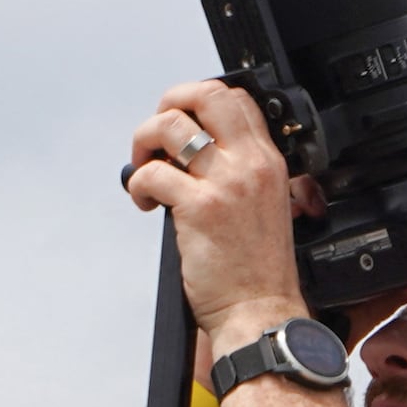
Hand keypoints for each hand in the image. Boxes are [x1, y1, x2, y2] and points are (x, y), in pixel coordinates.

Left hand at [120, 84, 307, 353]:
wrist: (260, 311)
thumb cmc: (258, 270)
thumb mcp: (265, 206)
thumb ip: (240, 173)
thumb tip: (192, 151)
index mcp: (269, 162)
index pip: (237, 99)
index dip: (200, 100)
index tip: (184, 120)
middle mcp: (250, 165)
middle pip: (206, 96)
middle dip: (171, 103)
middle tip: (159, 132)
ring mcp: (226, 184)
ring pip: (171, 127)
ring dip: (145, 140)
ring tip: (144, 166)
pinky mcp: (199, 209)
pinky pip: (152, 174)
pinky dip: (137, 184)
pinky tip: (144, 201)